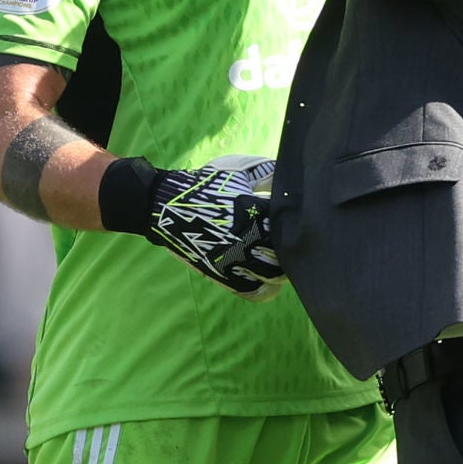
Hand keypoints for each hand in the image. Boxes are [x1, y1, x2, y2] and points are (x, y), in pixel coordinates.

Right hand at [133, 157, 283, 293]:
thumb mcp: (237, 172)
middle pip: (287, 252)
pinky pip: (256, 292)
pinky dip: (266, 289)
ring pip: (275, 274)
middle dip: (290, 247)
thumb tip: (290, 176)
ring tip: (277, 260)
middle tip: (288, 242)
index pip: (290, 223)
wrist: (167, 207)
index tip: (295, 220)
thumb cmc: (204, 186)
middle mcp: (250, 239)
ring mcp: (237, 260)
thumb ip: (267, 174)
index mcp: (256, 212)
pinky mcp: (225, 276)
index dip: (296, 222)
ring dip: (280, 268)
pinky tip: (267, 280)